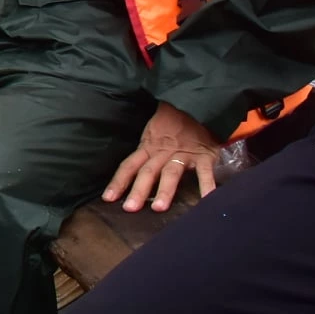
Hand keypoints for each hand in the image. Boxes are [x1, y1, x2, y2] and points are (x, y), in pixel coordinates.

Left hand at [103, 101, 220, 212]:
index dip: (118, 181)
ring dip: (164, 191)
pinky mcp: (204, 155)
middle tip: (129, 209)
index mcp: (148, 147)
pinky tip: (206, 201)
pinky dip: (207, 186)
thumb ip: (145, 154)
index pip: (129, 165)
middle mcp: (163, 152)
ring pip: (171, 173)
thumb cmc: (171, 123)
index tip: (108, 199)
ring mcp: (184, 154)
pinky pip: (205, 172)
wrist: (195, 105)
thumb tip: (128, 176)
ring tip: (159, 208)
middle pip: (148, 172)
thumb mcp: (152, 134)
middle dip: (138, 190)